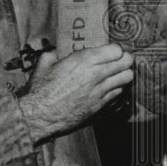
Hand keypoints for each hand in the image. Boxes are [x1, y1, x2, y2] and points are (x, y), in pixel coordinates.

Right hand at [18, 43, 133, 141]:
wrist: (39, 116)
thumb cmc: (40, 91)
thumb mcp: (44, 64)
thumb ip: (53, 54)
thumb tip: (54, 51)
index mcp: (83, 59)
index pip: (116, 49)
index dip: (115, 49)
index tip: (111, 51)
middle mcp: (96, 73)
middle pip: (126, 61)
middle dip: (125, 59)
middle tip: (120, 60)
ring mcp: (100, 90)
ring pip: (127, 77)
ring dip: (124, 74)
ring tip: (118, 73)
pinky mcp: (100, 105)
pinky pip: (119, 92)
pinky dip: (117, 88)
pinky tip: (109, 88)